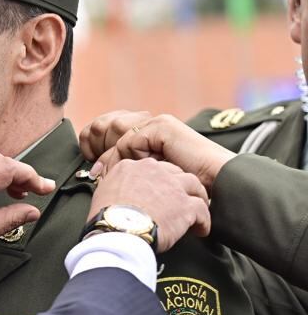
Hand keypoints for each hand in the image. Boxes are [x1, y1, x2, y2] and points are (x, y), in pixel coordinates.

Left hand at [80, 111, 235, 191]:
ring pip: (118, 136)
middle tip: (95, 174)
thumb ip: (133, 171)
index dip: (100, 151)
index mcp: (150, 134)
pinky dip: (129, 158)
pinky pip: (131, 141)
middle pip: (110, 129)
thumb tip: (101, 175)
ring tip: (110, 176)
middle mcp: (153, 125)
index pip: (113, 134)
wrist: (219, 186)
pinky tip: (135, 174)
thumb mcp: (154, 178)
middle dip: (100, 151)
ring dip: (113, 158)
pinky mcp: (162, 128)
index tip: (93, 175)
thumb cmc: (190, 189)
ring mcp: (158, 124)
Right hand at [89, 157, 210, 251]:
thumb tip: (114, 192)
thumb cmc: (107, 216)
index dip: (157, 180)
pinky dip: (203, 221)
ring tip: (195, 211)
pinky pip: (202, 210)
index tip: (158, 191)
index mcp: (133, 167)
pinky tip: (200, 229)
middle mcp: (155, 171)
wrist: (118, 230)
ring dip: (196, 198)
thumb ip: (114, 186)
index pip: (152, 168)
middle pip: (176, 172)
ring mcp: (173, 187)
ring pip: (194, 185)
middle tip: (178, 200)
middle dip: (179, 186)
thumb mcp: (102, 192)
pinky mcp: (185, 206)